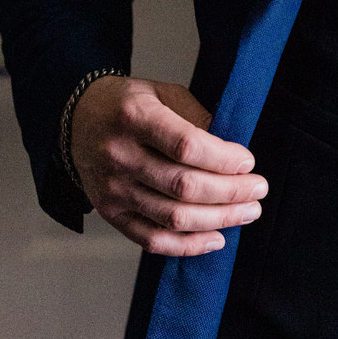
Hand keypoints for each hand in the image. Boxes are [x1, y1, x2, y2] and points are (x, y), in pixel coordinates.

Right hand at [70, 75, 266, 255]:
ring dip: (218, 219)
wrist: (78, 121)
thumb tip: (232, 153)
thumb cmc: (130, 104)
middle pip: (184, 186)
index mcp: (135, 117)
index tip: (248, 162)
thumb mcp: (164, 93)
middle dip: (230, 191)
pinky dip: (188, 245)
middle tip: (259, 190)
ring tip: (248, 212)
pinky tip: (217, 238)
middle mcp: (120, 155)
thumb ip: (197, 118)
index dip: (223, 159)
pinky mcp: (110, 213)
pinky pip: (152, 239)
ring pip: (173, 216)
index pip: (186, 145)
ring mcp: (113, 189)